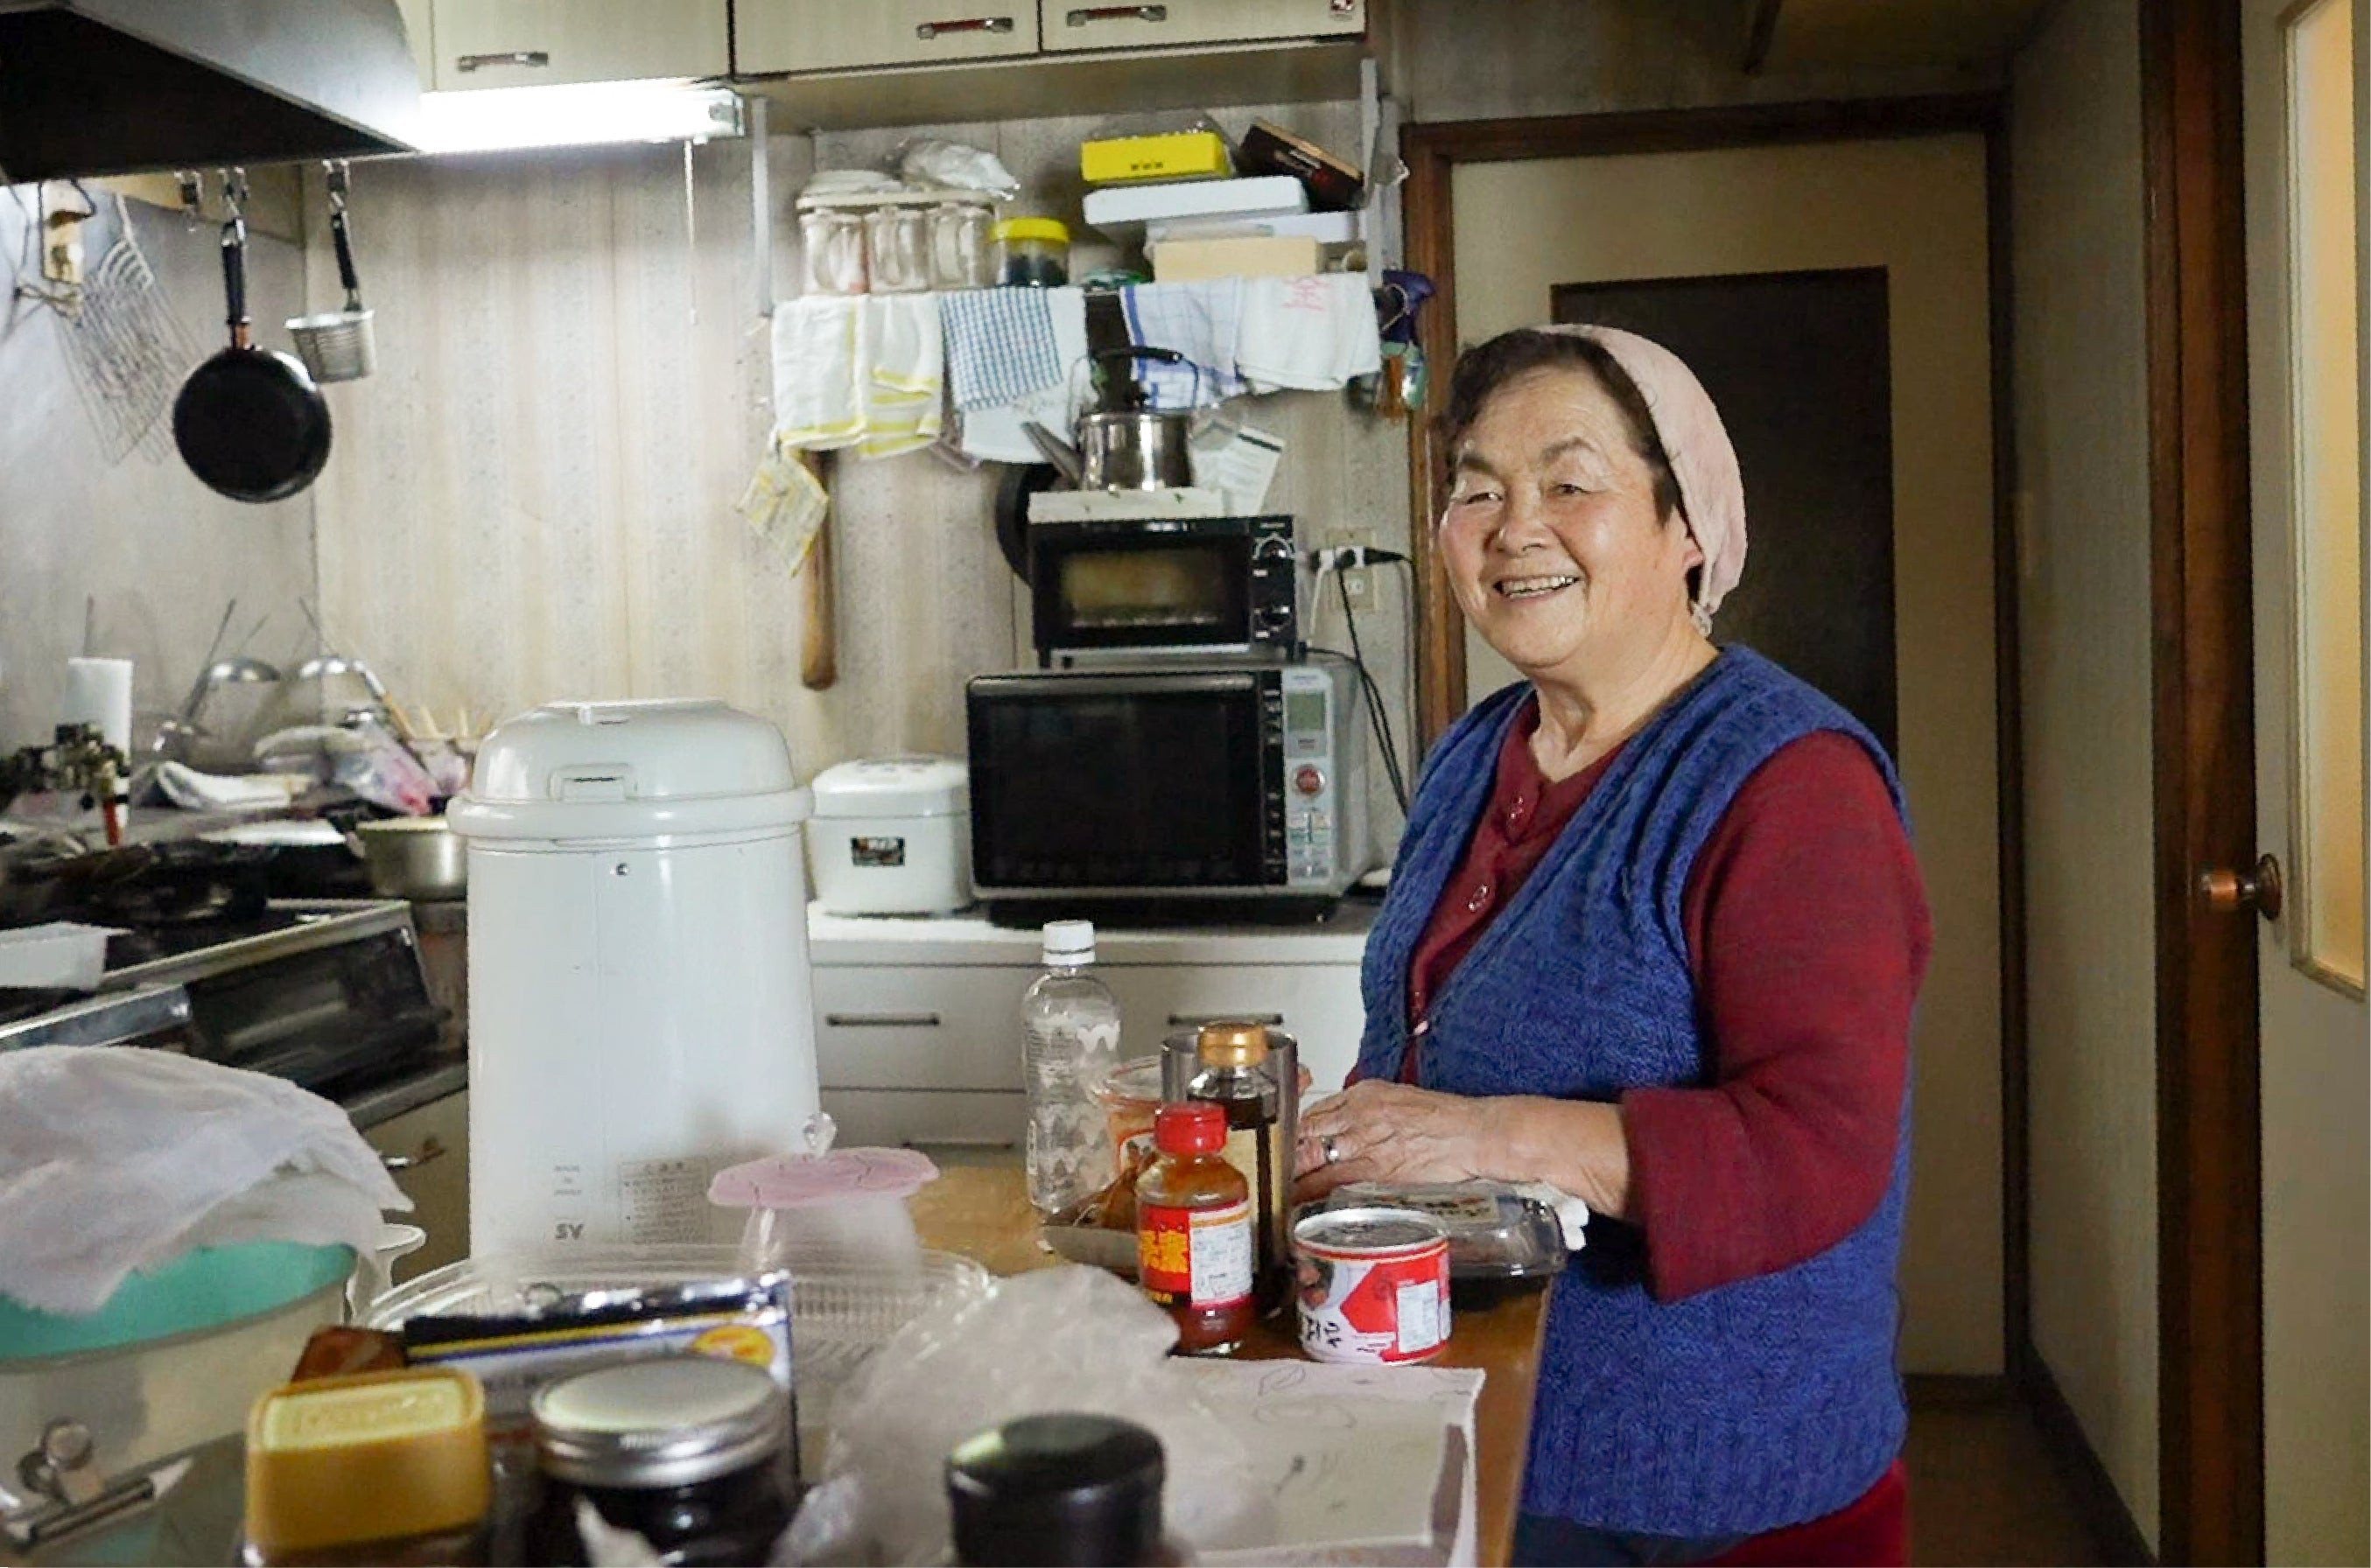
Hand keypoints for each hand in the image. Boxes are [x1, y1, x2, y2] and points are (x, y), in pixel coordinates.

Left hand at [1292, 1080, 1493, 1202]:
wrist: (1472, 1134)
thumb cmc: (1444, 1119)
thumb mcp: (1398, 1100)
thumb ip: (1368, 1112)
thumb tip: (1348, 1126)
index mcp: (1364, 1093)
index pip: (1317, 1110)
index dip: (1299, 1130)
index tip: (1289, 1143)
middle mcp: (1357, 1114)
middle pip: (1306, 1130)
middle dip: (1287, 1150)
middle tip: (1271, 1167)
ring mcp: (1363, 1141)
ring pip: (1311, 1155)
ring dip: (1291, 1172)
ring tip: (1276, 1186)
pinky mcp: (1373, 1169)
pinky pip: (1329, 1180)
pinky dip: (1309, 1190)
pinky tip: (1294, 1200)